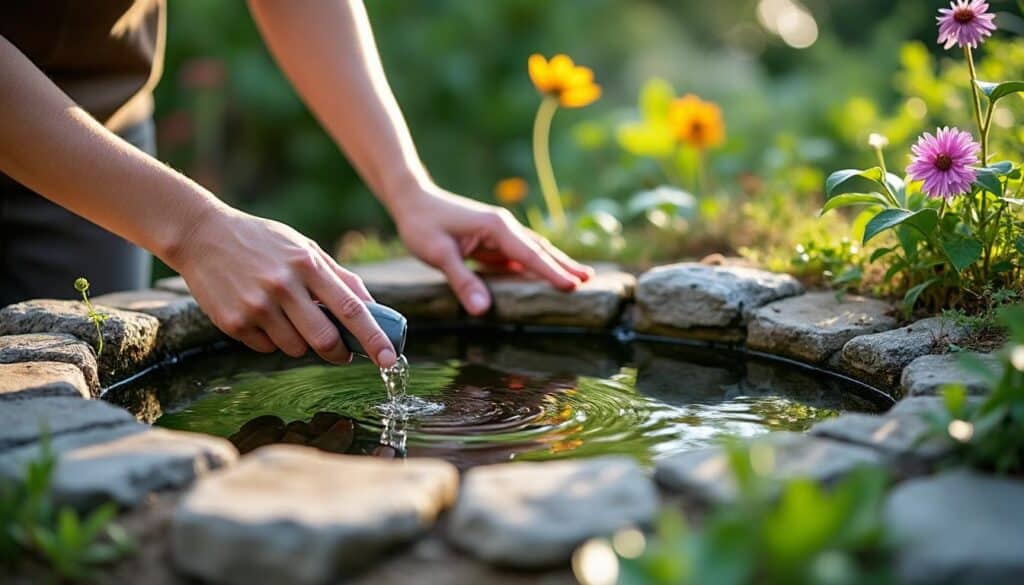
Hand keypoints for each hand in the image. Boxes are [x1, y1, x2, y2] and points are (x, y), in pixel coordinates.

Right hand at [166, 207, 396, 366]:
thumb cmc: (263, 242)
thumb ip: (339, 277)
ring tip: (287, 318)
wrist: (202, 235)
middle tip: (341, 353)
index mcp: (307, 264)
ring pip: (295, 349)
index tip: (389, 359)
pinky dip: (271, 340)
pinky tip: (260, 315)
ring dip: (301, 344)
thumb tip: (373, 307)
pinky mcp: (233, 322)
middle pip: (325, 339)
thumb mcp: (304, 248)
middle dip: (339, 353)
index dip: (373, 338)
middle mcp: (283, 285)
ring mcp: (256, 306)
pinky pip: (266, 348)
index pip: (351, 309)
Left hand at [392, 186, 593, 314]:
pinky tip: (544, 277)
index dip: (552, 272)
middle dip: (564, 265)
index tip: (573, 286)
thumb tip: (483, 310)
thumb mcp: (438, 254)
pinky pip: (519, 256)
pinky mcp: (492, 240)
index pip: (530, 254)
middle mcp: (504, 227)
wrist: (411, 199)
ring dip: (555, 264)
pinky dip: (535, 266)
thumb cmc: (422, 224)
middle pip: (540, 249)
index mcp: (497, 227)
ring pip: (533, 251)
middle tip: (589, 281)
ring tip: (578, 278)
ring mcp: (499, 233)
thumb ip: (462, 281)